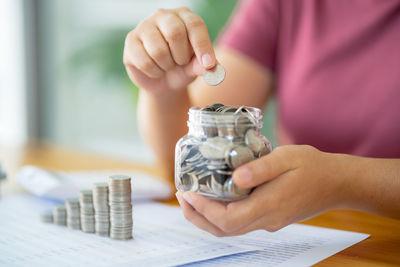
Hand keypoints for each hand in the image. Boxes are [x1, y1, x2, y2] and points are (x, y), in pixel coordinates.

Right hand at [123, 7, 215, 92]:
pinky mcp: (131, 41)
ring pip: (158, 50)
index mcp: (184, 16)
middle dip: (181, 56)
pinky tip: (155, 70)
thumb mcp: (195, 68)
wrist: (162, 82)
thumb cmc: (182, 68)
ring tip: (167, 66)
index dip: (202, 45)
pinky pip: (144, 61)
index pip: (195, 25)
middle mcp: (163, 15)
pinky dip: (154, 72)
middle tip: (180, 63)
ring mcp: (144, 26)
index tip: (208, 64)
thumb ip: (202, 66)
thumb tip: (208, 68)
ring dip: (166, 66)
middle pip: (174, 32)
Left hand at [176, 145, 348, 235]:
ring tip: (192, 198)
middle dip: (197, 216)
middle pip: (223, 230)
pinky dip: (221, 214)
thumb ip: (260, 168)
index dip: (203, 209)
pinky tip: (216, 198)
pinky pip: (240, 222)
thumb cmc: (313, 167)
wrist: (337, 182)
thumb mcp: (286, 158)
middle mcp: (266, 220)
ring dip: (207, 217)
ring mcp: (269, 221)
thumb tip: (234, 177)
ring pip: (230, 229)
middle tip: (182, 195)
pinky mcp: (271, 217)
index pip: (226, 219)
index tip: (188, 191)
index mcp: (268, 206)